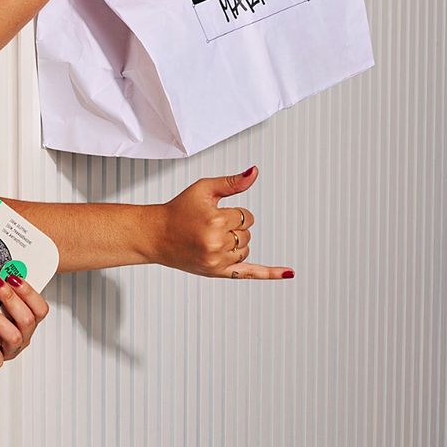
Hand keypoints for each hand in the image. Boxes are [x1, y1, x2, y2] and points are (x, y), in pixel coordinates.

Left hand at [0, 273, 48, 369]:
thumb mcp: (4, 302)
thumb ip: (8, 288)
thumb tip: (2, 268)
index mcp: (31, 321)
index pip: (40, 308)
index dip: (28, 291)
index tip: (12, 277)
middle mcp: (24, 335)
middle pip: (26, 319)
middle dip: (10, 298)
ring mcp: (11, 349)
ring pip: (13, 337)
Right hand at [152, 167, 294, 279]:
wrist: (157, 235)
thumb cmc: (178, 210)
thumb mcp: (204, 189)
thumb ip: (231, 182)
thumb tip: (254, 173)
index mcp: (215, 221)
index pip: (246, 216)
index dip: (233, 212)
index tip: (216, 212)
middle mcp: (217, 243)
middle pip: (247, 233)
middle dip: (233, 227)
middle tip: (208, 225)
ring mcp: (217, 261)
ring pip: (246, 249)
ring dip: (235, 242)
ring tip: (210, 238)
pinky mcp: (217, 273)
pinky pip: (250, 273)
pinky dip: (271, 273)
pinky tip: (289, 271)